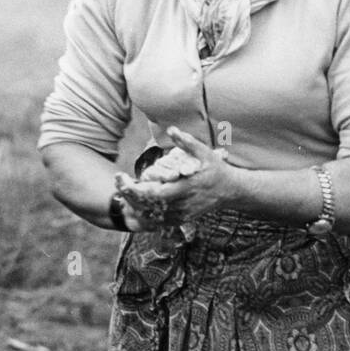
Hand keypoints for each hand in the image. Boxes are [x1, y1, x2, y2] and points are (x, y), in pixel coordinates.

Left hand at [113, 127, 234, 229]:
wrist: (231, 191)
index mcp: (183, 189)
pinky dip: (143, 213)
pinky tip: (136, 203)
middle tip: (119, 181)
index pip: (150, 194)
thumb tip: (172, 129)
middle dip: (128, 195)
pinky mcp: (180, 219)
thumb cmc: (217, 170)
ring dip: (133, 205)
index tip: (121, 177)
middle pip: (145, 206)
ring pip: (149, 216)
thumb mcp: (205, 153)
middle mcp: (180, 206)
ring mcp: (180, 215)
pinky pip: (157, 221)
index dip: (132, 188)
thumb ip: (187, 142)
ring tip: (124, 191)